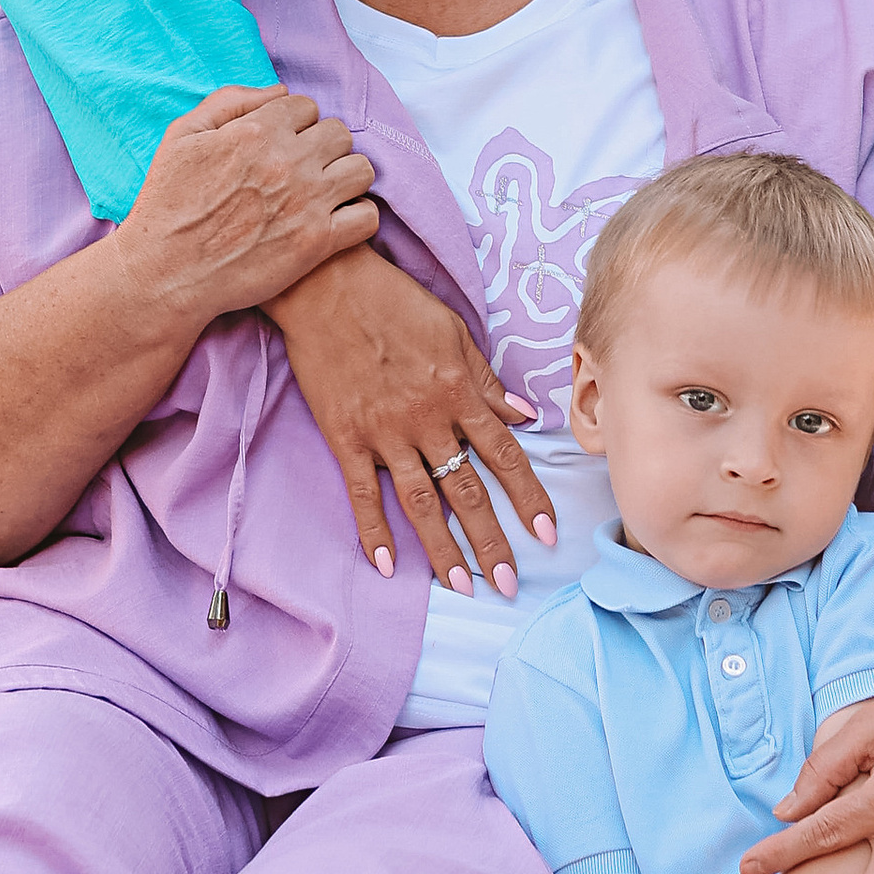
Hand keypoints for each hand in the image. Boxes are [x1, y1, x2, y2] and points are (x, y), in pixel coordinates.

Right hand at [114, 86, 377, 323]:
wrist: (165, 274)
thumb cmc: (167, 204)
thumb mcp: (183, 136)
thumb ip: (230, 101)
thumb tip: (279, 92)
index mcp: (256, 131)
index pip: (306, 106)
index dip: (294, 123)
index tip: (283, 143)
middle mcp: (288, 161)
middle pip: (339, 133)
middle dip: (323, 146)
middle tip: (305, 168)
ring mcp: (307, 202)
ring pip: (361, 170)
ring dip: (346, 177)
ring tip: (326, 192)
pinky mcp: (317, 243)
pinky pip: (367, 216)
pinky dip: (358, 217)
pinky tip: (336, 221)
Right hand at [268, 238, 553, 589]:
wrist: (326, 285)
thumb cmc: (394, 302)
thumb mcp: (454, 331)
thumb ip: (486, 380)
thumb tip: (524, 415)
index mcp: (459, 392)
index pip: (505, 455)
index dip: (529, 497)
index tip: (547, 534)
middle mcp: (428, 419)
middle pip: (468, 491)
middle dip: (492, 541)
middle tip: (509, 584)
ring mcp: (385, 431)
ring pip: (422, 501)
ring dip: (444, 548)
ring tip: (462, 587)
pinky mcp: (346, 436)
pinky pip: (364, 492)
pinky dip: (375, 530)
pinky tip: (387, 565)